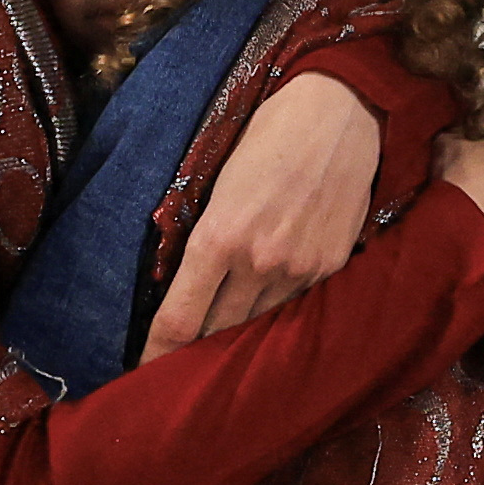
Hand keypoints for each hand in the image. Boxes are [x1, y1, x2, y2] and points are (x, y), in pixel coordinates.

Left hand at [145, 73, 378, 353]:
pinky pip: (295, 303)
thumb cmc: (268, 133)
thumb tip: (185, 281)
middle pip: (217, 333)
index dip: (157, 354)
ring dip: (237, 330)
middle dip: (195, 349)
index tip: (142, 373)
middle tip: (178, 360)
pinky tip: (267, 297)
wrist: (341, 110)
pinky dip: (275, 305)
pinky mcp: (331, 265)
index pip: (179, 319)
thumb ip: (204, 236)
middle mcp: (259, 262)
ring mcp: (300, 268)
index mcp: (218, 237)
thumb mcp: (217, 180)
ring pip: (258, 324)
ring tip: (222, 334)